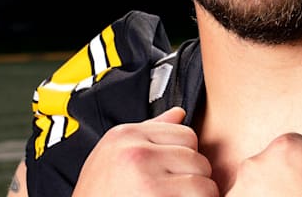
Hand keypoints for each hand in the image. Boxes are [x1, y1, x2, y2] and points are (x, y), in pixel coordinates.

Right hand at [73, 106, 217, 196]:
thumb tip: (180, 113)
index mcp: (125, 136)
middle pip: (198, 158)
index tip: (170, 177)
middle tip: (172, 193)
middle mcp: (136, 153)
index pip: (186, 135)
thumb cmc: (97, 195)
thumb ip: (147, 134)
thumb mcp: (112, 157)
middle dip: (192, 180)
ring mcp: (147, 179)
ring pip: (204, 182)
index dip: (184, 159)